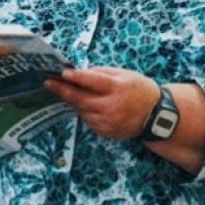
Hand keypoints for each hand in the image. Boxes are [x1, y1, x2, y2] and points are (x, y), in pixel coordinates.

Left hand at [45, 66, 160, 140]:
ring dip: (72, 100)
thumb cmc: (139, 89)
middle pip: (81, 98)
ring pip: (82, 110)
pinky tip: (84, 104)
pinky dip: (84, 111)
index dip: (76, 77)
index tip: (62, 73)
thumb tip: (80, 73)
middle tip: (48, 83)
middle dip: (63, 90)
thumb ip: (102, 73)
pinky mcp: (106, 132)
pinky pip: (88, 120)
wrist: (156, 116)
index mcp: (117, 88)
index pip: (92, 81)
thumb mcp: (125, 74)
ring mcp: (108, 122)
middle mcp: (112, 106)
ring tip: (63, 91)